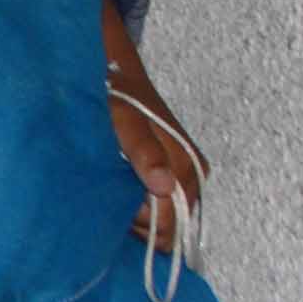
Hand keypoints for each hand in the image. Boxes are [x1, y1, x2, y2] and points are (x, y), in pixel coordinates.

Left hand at [104, 17, 205, 254]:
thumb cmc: (117, 96)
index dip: (140, 223)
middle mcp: (192, 173)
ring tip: (112, 188)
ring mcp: (185, 175)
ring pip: (165, 219)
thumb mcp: (123, 119)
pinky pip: (162, 206)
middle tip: (110, 195)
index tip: (115, 207)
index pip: (170, 221)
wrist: (117, 75)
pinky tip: (120, 191)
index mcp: (185, 163)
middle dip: (140, 221)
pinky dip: (139, 206)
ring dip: (138, 214)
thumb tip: (163, 186)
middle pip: (170, 226)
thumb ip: (144, 151)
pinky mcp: (174, 174)